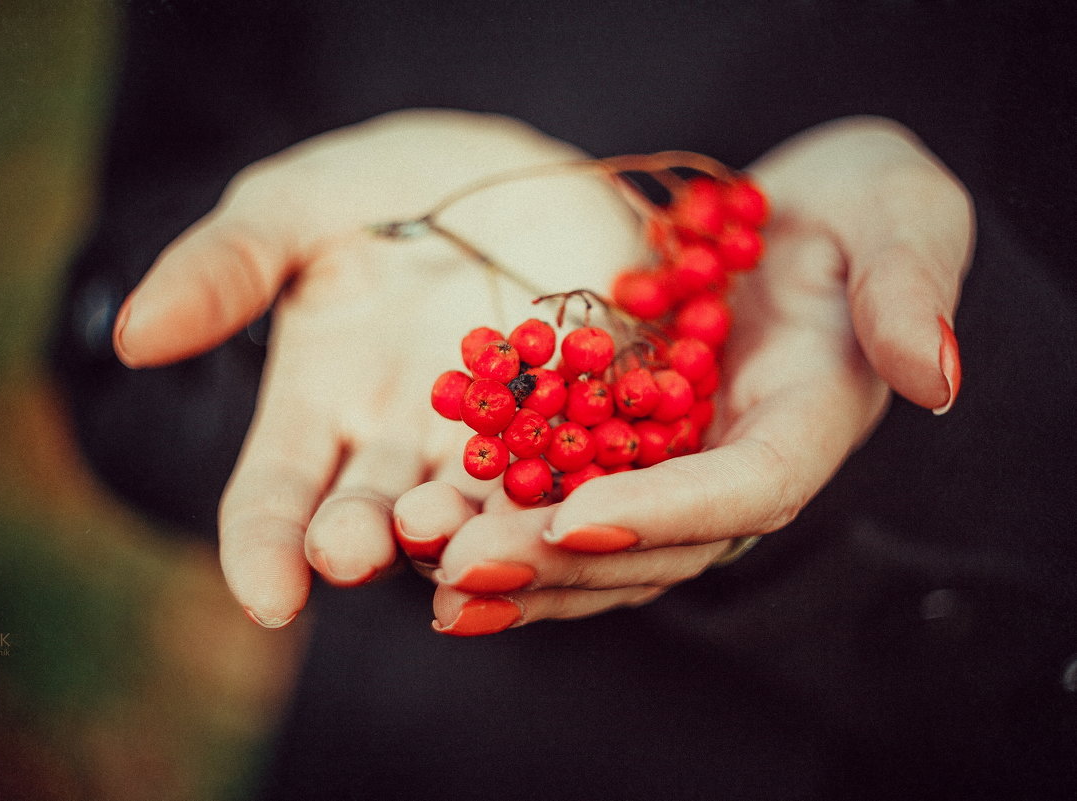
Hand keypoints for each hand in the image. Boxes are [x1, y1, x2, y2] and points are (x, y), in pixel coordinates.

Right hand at [112, 109, 644, 626]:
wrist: (509, 169)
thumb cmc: (382, 192)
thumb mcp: (296, 208)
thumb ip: (225, 267)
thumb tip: (135, 336)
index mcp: (317, 413)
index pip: (274, 500)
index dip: (262, 549)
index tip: (265, 593)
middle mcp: (400, 448)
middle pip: (372, 520)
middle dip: (362, 543)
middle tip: (357, 549)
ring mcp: (495, 443)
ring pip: (477, 514)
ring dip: (471, 537)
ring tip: (467, 542)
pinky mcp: (583, 419)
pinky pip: (581, 468)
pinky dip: (578, 492)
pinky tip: (580, 506)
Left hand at [414, 116, 973, 635]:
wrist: (798, 213)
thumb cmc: (864, 209)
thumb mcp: (903, 221)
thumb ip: (909, 291)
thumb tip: (932, 374)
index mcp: (804, 428)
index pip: (741, 491)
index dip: (663, 514)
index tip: (574, 523)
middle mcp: (730, 466)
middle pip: (649, 541)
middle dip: (555, 562)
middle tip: (459, 571)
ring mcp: (671, 463)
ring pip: (593, 538)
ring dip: (508, 559)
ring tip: (420, 562)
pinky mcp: (619, 442)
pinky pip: (558, 490)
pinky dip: (497, 511)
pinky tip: (424, 522)